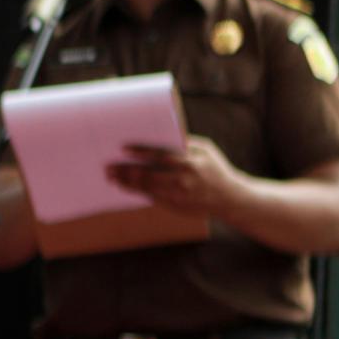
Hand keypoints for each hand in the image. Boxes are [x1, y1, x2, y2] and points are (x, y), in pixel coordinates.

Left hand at [107, 135, 240, 217]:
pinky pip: (150, 198)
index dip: (141, 152)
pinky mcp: (175, 205)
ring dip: (126, 182)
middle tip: (109, 167)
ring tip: (112, 177)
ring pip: (146, 188)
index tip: (123, 149)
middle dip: (126, 170)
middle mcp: (183, 178)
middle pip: (148, 173)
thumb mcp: (205, 150)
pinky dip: (135, 192)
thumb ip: (184, 143)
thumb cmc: (214, 168)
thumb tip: (160, 132)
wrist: (229, 198)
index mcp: (191, 161)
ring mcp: (178, 194)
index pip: (161, 154)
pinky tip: (124, 187)